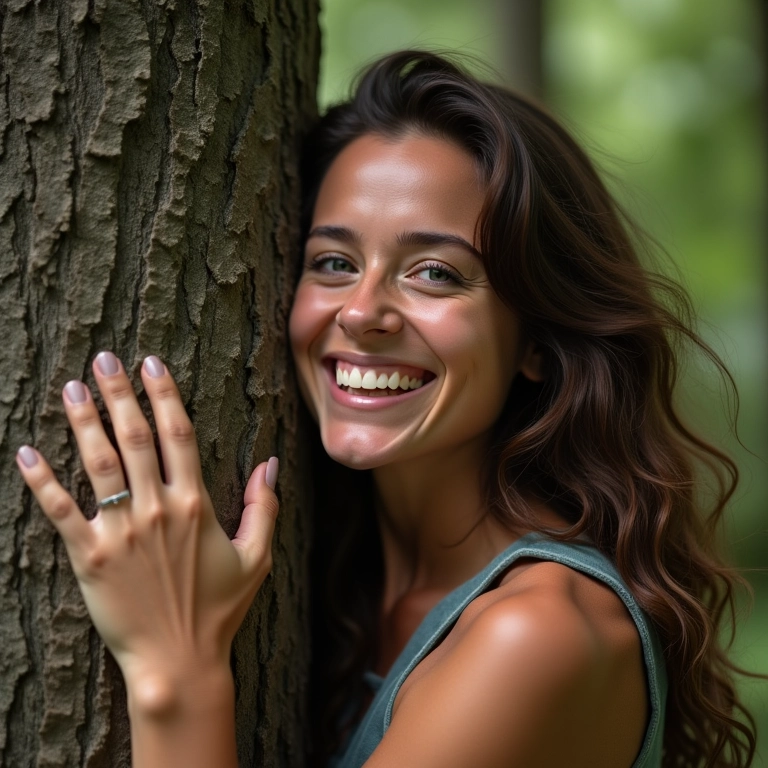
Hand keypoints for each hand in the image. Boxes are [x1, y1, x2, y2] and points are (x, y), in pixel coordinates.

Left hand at [15, 352, 278, 696]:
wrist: (178, 661)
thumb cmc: (220, 610)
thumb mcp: (257, 558)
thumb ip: (265, 507)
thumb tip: (271, 463)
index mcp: (196, 504)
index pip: (179, 435)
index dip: (164, 395)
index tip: (152, 365)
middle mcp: (158, 509)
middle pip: (135, 438)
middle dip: (119, 394)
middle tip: (104, 359)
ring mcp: (122, 531)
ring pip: (100, 464)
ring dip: (84, 423)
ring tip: (72, 389)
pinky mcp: (91, 557)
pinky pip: (62, 511)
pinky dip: (43, 481)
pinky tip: (27, 453)